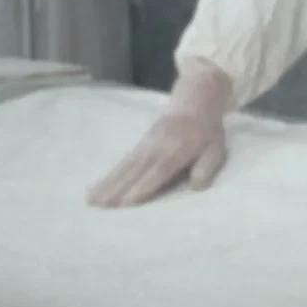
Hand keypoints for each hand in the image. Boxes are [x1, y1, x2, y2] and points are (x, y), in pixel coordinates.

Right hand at [87, 66, 231, 207]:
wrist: (195, 99)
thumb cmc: (207, 131)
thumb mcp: (216, 148)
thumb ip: (206, 166)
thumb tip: (196, 187)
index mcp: (176, 151)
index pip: (157, 172)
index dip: (142, 188)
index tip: (125, 204)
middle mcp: (156, 148)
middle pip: (134, 172)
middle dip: (116, 190)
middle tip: (98, 207)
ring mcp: (145, 145)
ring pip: (124, 168)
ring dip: (106, 184)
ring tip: (90, 200)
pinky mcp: (139, 145)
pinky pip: (122, 163)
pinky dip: (108, 176)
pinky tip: (96, 187)